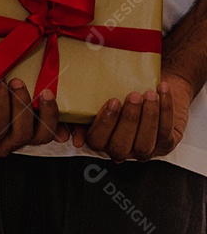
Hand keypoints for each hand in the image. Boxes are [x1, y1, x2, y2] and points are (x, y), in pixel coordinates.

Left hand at [0, 62, 67, 156]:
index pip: (42, 136)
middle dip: (22, 107)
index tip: (47, 93)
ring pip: (0, 130)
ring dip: (1, 104)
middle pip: (22, 136)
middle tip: (17, 82)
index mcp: (19, 133)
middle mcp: (2, 143)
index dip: (49, 118)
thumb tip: (65, 129)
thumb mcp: (11, 87)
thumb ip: (36, 101)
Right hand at [72, 72, 192, 160]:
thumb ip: (78, 118)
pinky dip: (165, 110)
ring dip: (148, 117)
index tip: (112, 102)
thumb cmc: (122, 92)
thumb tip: (67, 136)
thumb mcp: (95, 101)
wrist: (151, 84)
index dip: (104, 124)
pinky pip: (165, 131)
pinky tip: (162, 92)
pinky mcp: (166, 143)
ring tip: (149, 95)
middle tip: (133, 96)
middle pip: (120, 146)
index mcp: (101, 141)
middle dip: (128, 120)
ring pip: (144, 143)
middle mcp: (121, 150)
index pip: (97, 141)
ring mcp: (144, 149)